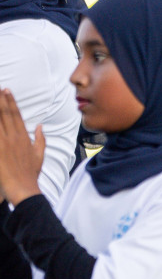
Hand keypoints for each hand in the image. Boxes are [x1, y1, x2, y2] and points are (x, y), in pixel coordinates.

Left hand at [0, 90, 44, 207]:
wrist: (23, 187)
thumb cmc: (31, 173)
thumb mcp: (40, 155)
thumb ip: (40, 139)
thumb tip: (40, 127)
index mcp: (24, 137)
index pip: (16, 115)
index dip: (11, 102)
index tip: (7, 91)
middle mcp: (13, 137)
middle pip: (4, 114)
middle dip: (0, 100)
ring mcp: (3, 143)